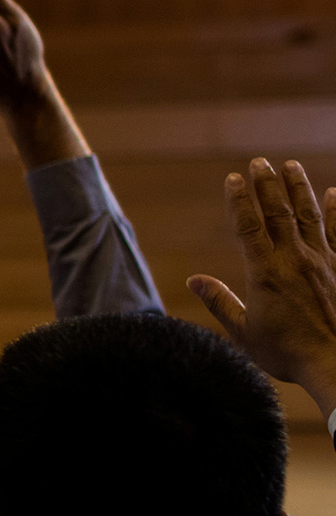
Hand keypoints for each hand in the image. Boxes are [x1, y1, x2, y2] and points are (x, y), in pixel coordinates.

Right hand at [189, 158, 335, 419]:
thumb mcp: (245, 333)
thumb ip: (220, 302)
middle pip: (278, 212)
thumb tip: (194, 281)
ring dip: (299, 188)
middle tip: (259, 162)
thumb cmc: (288, 354)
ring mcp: (323, 260)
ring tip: (291, 165)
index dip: (239, 201)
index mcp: (266, 273)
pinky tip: (334, 193)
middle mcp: (295, 259)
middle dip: (267, 185)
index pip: (248, 226)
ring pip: (309, 215)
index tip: (232, 177)